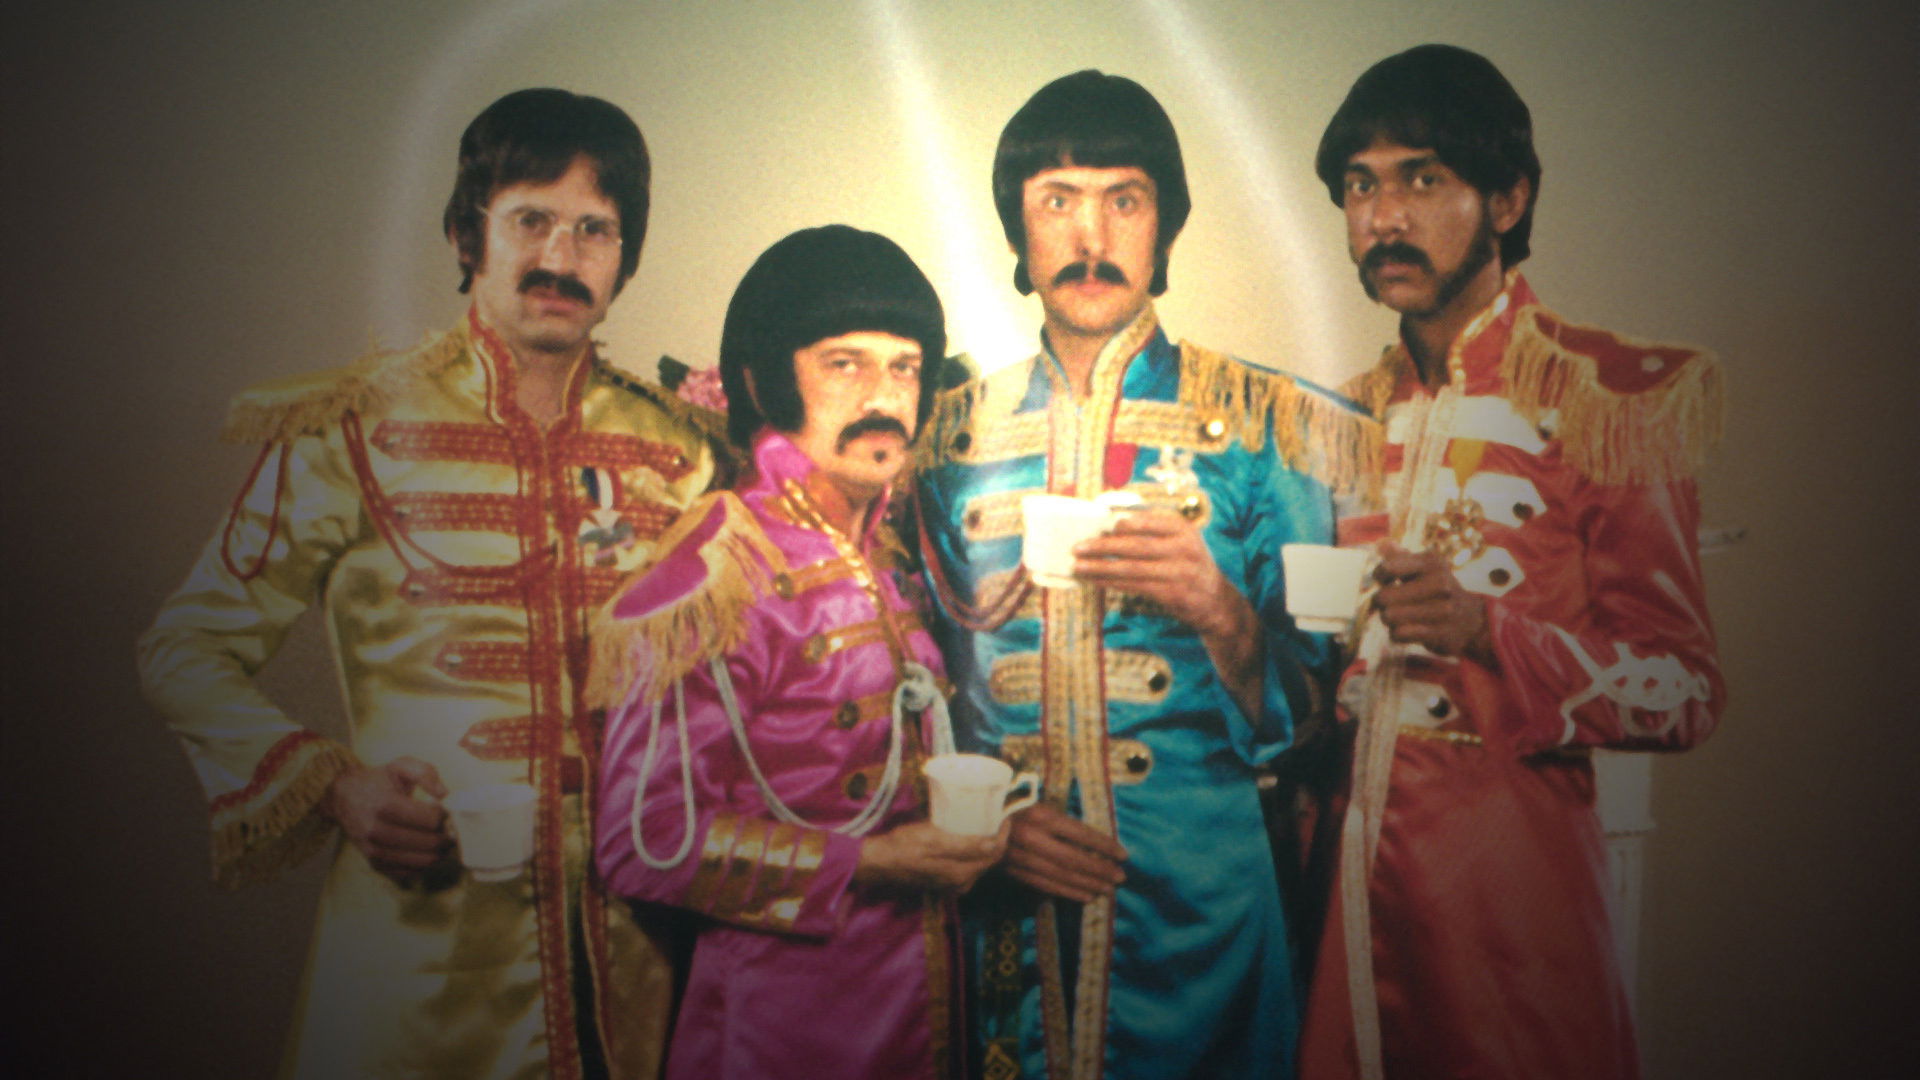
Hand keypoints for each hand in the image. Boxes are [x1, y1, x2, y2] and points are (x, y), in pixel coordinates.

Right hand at [321, 757, 452, 884]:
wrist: (344, 797)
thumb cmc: (378, 780)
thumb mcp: (401, 766)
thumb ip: (426, 773)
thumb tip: (445, 795)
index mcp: (385, 805)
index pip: (430, 820)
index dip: (446, 816)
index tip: (447, 811)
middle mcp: (377, 831)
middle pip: (429, 843)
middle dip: (446, 836)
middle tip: (451, 828)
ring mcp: (375, 851)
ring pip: (422, 861)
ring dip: (439, 852)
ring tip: (442, 838)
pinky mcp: (376, 865)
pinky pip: (410, 872)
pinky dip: (424, 863)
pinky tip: (426, 849)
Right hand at [856, 820, 1008, 893]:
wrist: (878, 862)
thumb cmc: (904, 846)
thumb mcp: (934, 839)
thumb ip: (965, 846)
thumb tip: (994, 844)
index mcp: (962, 873)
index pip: (995, 854)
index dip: (1004, 834)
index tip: (1005, 815)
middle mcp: (960, 883)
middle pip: (989, 860)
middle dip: (996, 840)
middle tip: (996, 818)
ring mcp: (951, 884)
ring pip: (978, 864)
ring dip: (984, 846)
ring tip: (984, 825)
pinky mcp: (942, 881)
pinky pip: (965, 867)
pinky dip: (971, 853)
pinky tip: (966, 840)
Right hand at [1002, 803, 1127, 902]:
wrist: (981, 823)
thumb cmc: (1020, 812)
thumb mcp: (1043, 808)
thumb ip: (1066, 825)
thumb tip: (1098, 846)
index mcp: (1041, 816)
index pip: (1080, 833)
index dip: (1104, 846)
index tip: (1123, 855)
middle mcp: (1032, 837)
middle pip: (1073, 858)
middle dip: (1100, 870)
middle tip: (1120, 877)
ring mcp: (1022, 857)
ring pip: (1061, 875)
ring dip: (1088, 884)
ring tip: (1108, 890)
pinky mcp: (1015, 872)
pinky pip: (1046, 885)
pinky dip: (1068, 892)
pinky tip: (1086, 896)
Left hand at [1073, 511, 1264, 716]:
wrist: (1216, 602)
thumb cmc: (1188, 566)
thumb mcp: (1181, 543)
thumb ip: (1154, 533)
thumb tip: (1109, 527)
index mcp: (1183, 529)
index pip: (1147, 521)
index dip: (1119, 522)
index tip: (1096, 522)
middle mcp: (1183, 549)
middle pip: (1135, 545)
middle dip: (1102, 546)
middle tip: (1078, 546)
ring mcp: (1179, 573)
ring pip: (1131, 568)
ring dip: (1100, 568)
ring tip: (1078, 566)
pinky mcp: (1171, 594)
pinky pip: (1134, 586)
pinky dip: (1110, 583)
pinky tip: (1094, 580)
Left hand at [1373, 543, 1496, 666]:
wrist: (1471, 619)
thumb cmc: (1437, 590)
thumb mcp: (1424, 567)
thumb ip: (1400, 557)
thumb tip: (1382, 544)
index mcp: (1432, 562)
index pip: (1388, 568)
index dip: (1380, 576)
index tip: (1386, 580)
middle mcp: (1440, 583)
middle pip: (1383, 597)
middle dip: (1381, 603)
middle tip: (1391, 603)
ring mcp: (1443, 609)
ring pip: (1389, 617)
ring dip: (1389, 619)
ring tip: (1400, 616)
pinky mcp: (1441, 633)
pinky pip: (1399, 634)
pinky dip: (1397, 634)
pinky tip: (1407, 629)